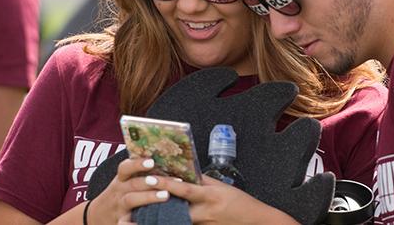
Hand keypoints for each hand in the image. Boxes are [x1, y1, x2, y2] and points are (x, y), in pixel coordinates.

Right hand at [87, 158, 170, 224]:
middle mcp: (120, 191)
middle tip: (162, 180)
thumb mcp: (123, 181)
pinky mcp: (121, 221)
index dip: (137, 164)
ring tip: (165, 196)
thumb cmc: (119, 195)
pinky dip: (135, 222)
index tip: (151, 161)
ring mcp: (120, 206)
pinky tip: (149, 220)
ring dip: (148, 197)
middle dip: (147, 181)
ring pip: (131, 200)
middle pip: (132, 183)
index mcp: (121, 179)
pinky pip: (127, 222)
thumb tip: (164, 160)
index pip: (126, 168)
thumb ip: (138, 173)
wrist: (97, 215)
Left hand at [154, 176, 298, 224]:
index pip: (184, 189)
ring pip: (177, 220)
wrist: (255, 222)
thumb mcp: (222, 187)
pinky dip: (175, 222)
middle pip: (174, 209)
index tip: (150, 178)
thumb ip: (203, 181)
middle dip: (157, 204)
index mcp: (210, 196)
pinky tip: (164, 219)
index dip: (166, 184)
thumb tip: (185, 173)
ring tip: (144, 213)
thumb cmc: (241, 202)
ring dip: (163, 216)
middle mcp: (205, 212)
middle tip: (138, 200)